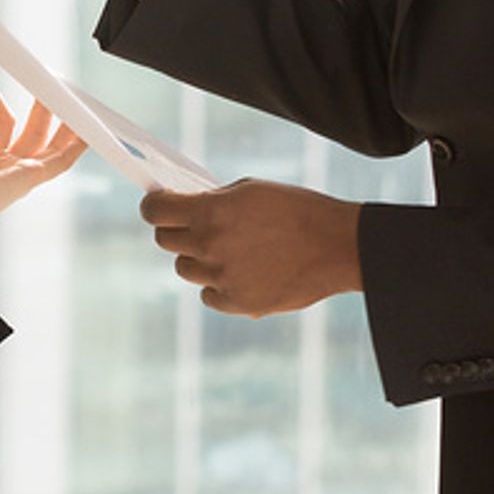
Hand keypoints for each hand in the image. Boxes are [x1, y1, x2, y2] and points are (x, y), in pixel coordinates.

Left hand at [0, 77, 86, 285]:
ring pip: (53, 143)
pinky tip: (88, 126)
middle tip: (45, 79)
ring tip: (69, 93)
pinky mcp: (29, 177)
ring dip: (64, 119)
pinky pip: (63, 159)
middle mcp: (7, 168)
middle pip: (33, 130)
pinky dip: (78, 142)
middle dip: (41, 105)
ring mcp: (20, 174)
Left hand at [141, 179, 362, 316]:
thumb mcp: (252, 191)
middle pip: (166, 242)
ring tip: (230, 251)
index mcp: (211, 211)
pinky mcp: (238, 303)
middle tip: (194, 227)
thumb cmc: (299, 211)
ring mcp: (222, 277)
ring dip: (199, 259)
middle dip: (176, 231)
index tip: (157, 205)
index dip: (153, 207)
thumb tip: (184, 207)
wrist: (341, 246)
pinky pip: (208, 295)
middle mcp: (210, 245)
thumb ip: (213, 200)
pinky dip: (219, 287)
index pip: (156, 212)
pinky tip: (243, 273)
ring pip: (186, 269)